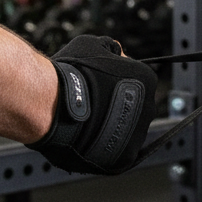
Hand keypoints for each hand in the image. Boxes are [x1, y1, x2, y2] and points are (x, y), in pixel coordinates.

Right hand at [25, 35, 157, 174]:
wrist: (53, 104)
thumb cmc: (70, 73)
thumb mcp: (92, 44)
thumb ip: (110, 48)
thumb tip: (115, 52)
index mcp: (146, 79)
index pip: (135, 82)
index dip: (114, 84)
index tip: (99, 86)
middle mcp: (148, 107)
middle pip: (133, 108)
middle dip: (114, 107)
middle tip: (91, 105)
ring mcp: (137, 135)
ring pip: (124, 131)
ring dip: (109, 128)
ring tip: (85, 122)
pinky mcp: (124, 157)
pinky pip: (115, 152)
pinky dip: (103, 148)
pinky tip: (86, 138)